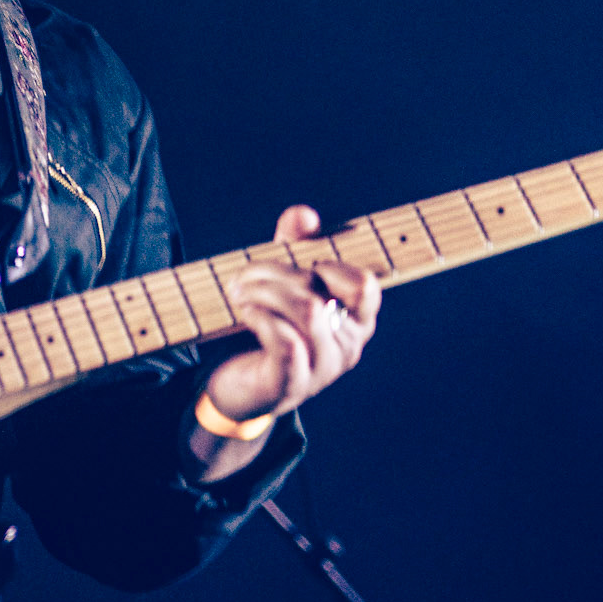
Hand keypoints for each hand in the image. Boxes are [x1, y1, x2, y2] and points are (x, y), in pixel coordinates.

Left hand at [193, 205, 380, 472]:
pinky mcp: (293, 385)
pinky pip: (287, 340)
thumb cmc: (266, 328)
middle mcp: (347, 346)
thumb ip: (294, 246)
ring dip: (263, 293)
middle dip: (273, 273)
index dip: (331, 266)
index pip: (365, 285)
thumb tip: (304, 215)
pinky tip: (245, 312)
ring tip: (237, 292)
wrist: (237, 386)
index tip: (298, 264)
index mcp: (354, 320)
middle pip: (320, 291)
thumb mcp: (281, 282)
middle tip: (241, 276)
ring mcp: (323, 369)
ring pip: (306, 311)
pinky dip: (261, 316)